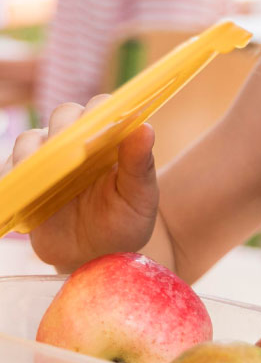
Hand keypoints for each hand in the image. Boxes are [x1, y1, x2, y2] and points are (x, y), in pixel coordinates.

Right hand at [1, 97, 158, 270]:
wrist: (96, 255)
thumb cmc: (125, 220)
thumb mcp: (139, 196)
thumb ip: (140, 164)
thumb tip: (145, 129)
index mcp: (110, 138)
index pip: (102, 107)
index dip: (98, 111)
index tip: (98, 124)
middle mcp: (78, 140)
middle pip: (64, 115)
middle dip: (63, 127)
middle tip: (66, 148)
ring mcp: (50, 158)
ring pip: (31, 138)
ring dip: (32, 151)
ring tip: (40, 171)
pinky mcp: (26, 180)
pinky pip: (11, 169)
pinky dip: (12, 175)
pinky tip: (21, 189)